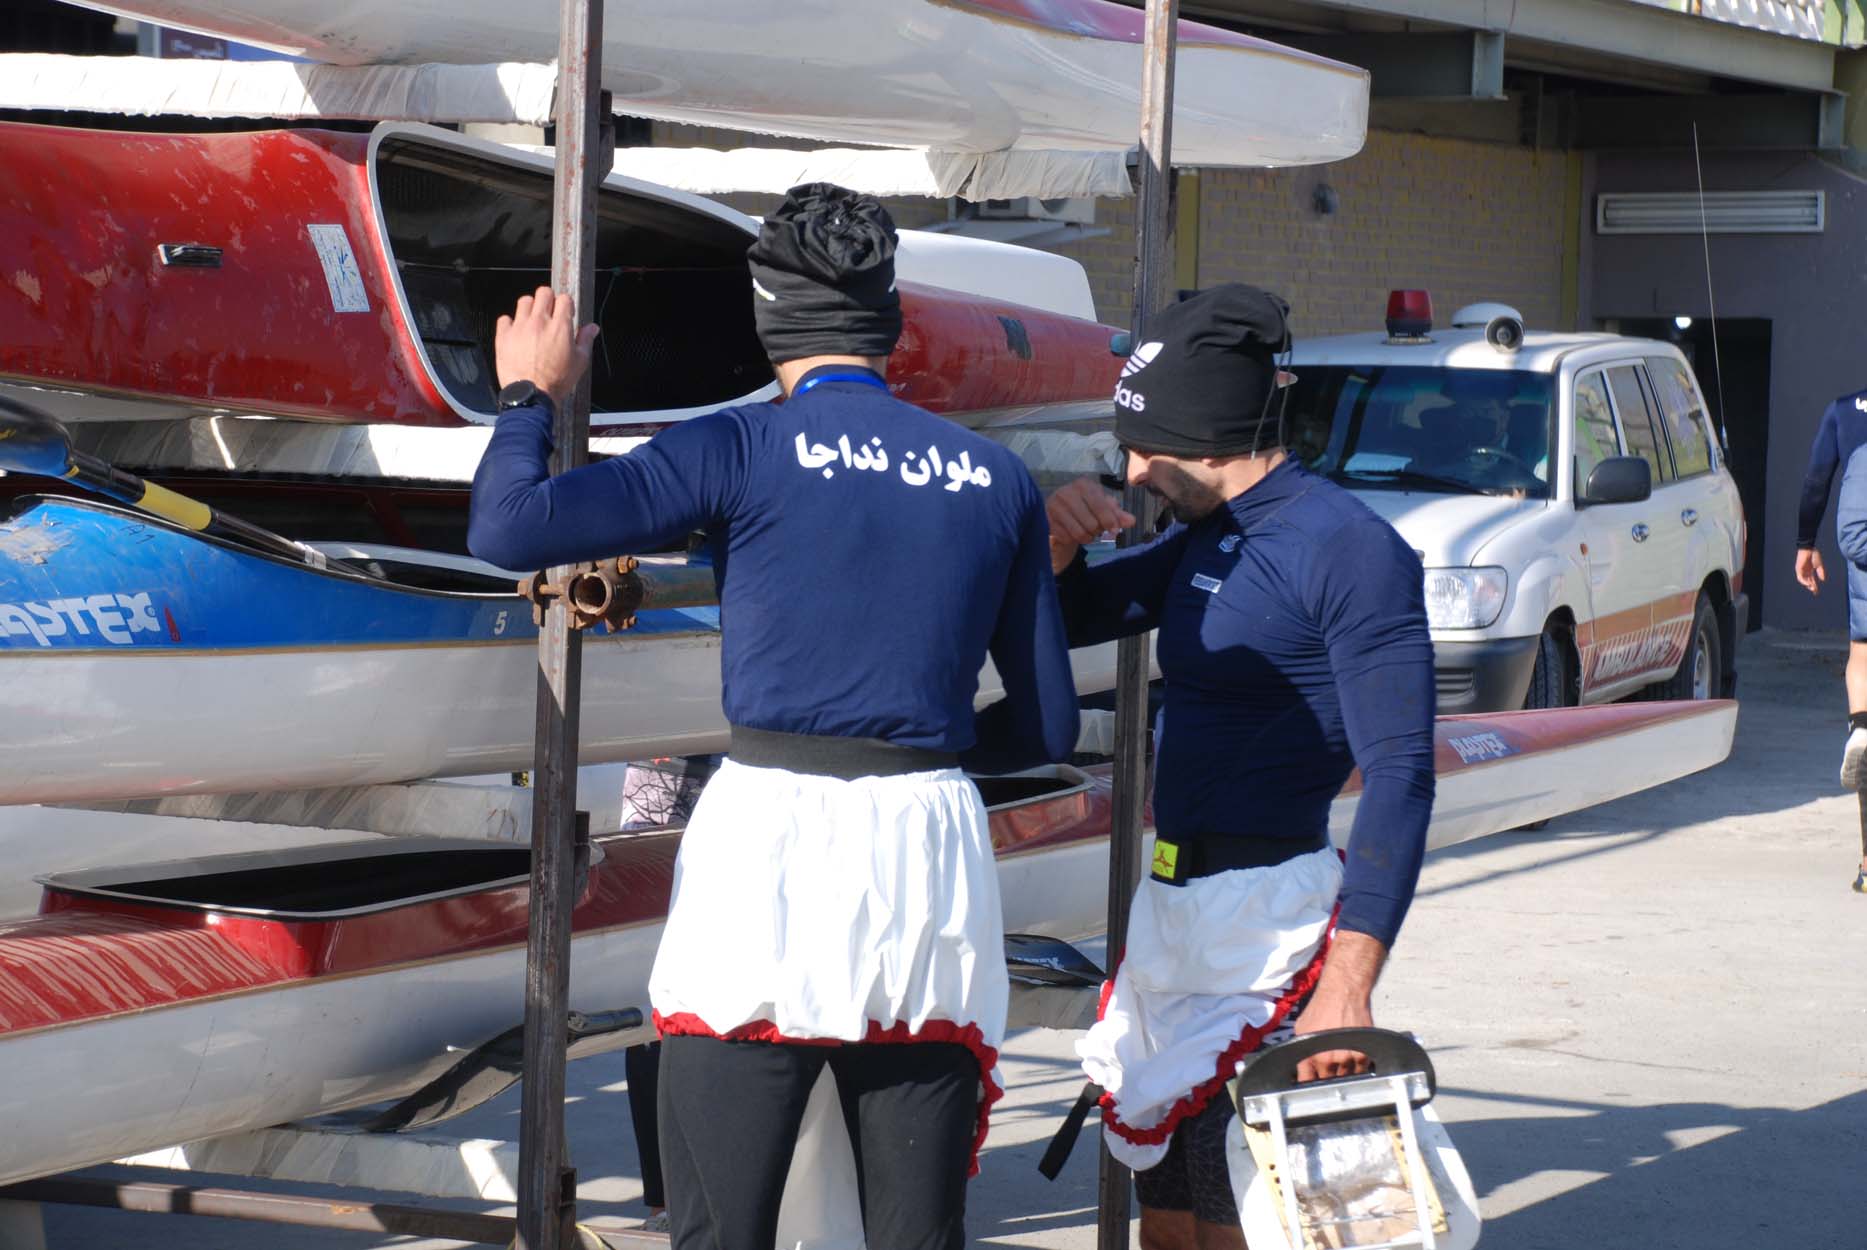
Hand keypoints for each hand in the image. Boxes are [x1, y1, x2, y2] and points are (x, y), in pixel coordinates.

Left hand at [495, 286, 599, 411]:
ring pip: (524, 301)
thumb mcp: (579, 362)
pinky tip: (516, 332)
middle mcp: (539, 322)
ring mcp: (520, 327)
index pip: (564, 298)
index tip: (564, 312)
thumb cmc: (556, 382)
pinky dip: (510, 323)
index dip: (566, 304)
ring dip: (529, 308)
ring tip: (532, 320)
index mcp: (560, 327)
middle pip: (543, 292)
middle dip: (548, 300)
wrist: (531, 395)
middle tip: (549, 312)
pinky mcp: (504, 336)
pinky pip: (504, 318)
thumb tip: (592, 328)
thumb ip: (585, 340)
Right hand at [1045, 476, 1135, 573]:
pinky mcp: (1045, 519)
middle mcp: (1067, 491)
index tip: (1115, 531)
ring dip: (1085, 538)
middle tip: (1094, 530)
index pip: (1101, 505)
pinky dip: (1072, 540)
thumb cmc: (1085, 511)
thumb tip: (1131, 521)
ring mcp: (1053, 505)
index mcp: (1084, 485)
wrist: (1058, 519)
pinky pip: (1066, 538)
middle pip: (1091, 522)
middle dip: (1096, 531)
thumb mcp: (1103, 510)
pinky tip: (1071, 534)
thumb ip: (1117, 515)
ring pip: (1079, 532)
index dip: (1110, 520)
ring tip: (1084, 533)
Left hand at [1289, 929, 1386, 1081]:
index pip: (1310, 1083)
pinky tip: (1351, 1054)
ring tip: (1339, 1057)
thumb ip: (1300, 1053)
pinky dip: (1357, 1067)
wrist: (1343, 993)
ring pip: (1347, 1078)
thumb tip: (1299, 1070)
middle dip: (1326, 1077)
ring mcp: (1350, 1058)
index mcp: (1315, 1057)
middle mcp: (1333, 1060)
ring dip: (1343, 1073)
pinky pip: (1361, 1070)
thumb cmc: (1321, 1008)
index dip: (1309, 1084)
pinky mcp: (1365, 1054)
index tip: (1309, 1083)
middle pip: (1330, 1082)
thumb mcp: (1301, 1030)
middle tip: (1326, 1066)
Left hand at [1796, 547, 1824, 594]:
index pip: (1812, 581)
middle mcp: (1805, 572)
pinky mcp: (1798, 569)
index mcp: (1810, 571)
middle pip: (1808, 582)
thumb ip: (1821, 572)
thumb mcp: (1819, 565)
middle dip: (1811, 587)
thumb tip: (1823, 580)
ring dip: (1808, 585)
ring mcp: (1801, 571)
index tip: (1817, 593)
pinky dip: (1804, 581)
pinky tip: (1808, 584)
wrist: (1808, 549)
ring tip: (1812, 588)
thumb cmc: (1814, 555)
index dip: (1815, 586)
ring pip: (1804, 580)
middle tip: (1815, 592)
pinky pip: (1800, 577)